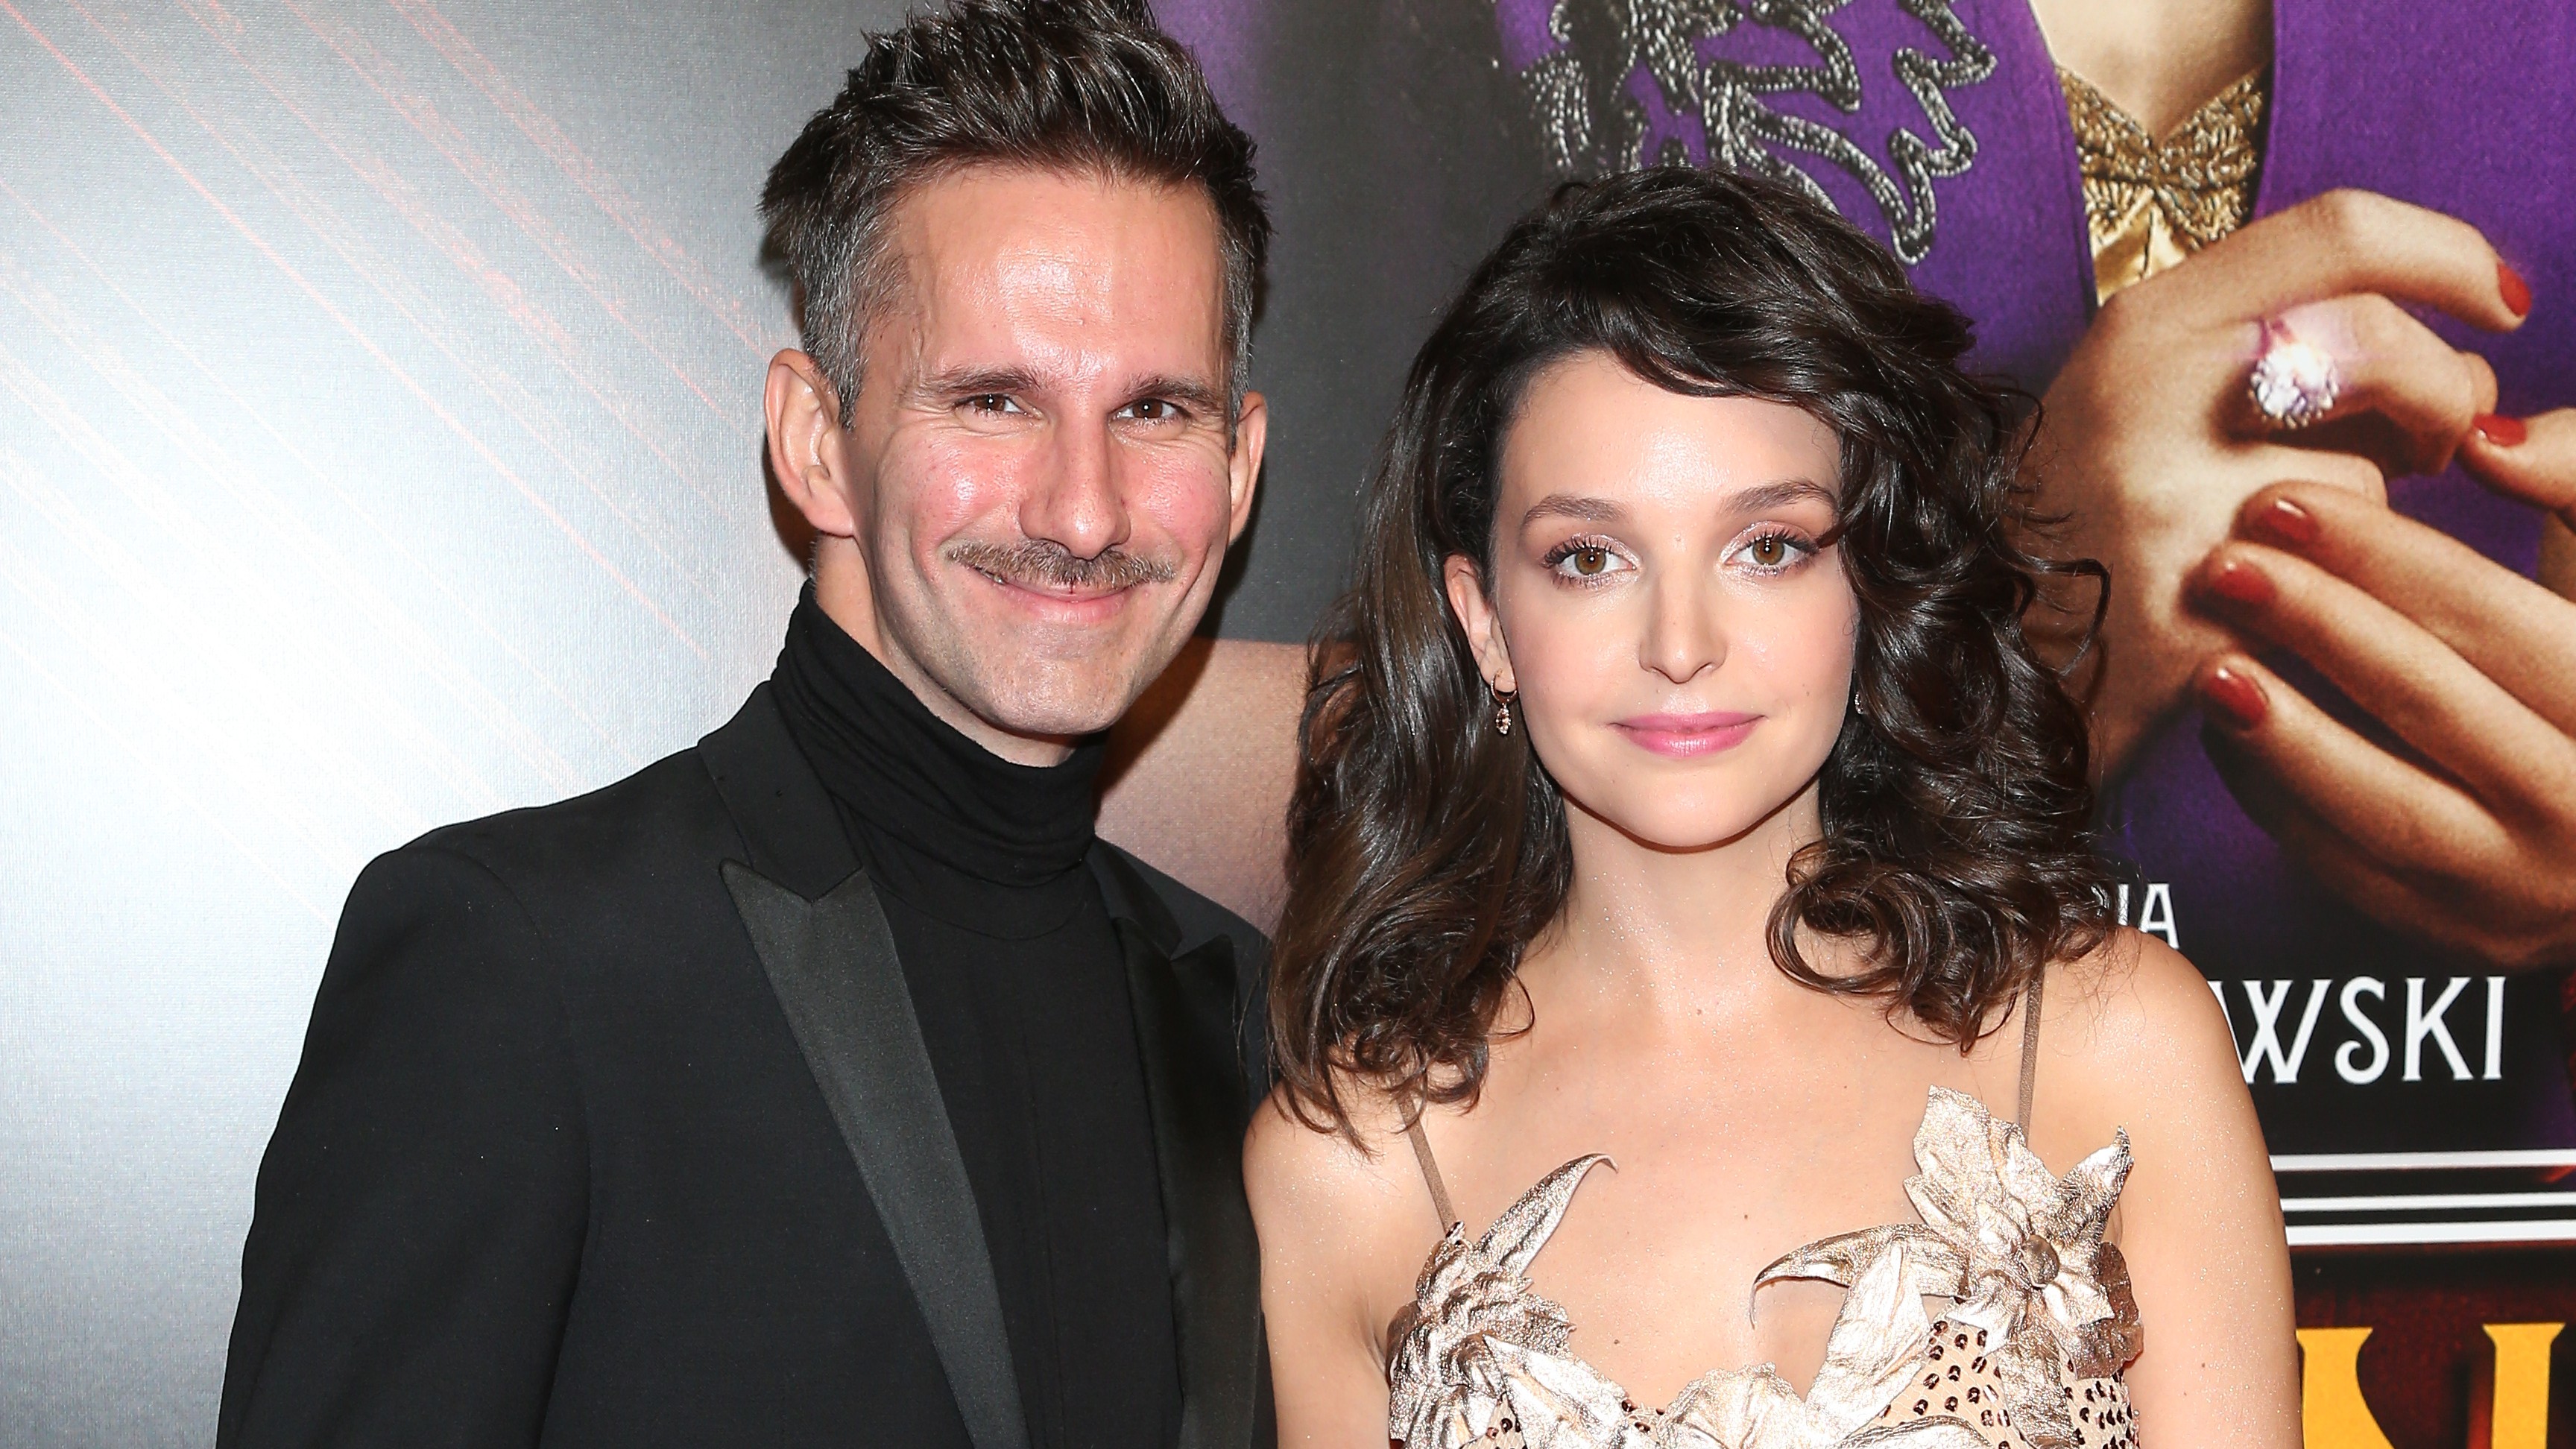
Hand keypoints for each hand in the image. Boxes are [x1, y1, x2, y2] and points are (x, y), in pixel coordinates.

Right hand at [2023, 189, 2525, 778]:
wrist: (1977, 667)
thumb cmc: (2080, 528)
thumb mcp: (2141, 393)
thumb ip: (2266, 338)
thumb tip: (2450, 334)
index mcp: (2143, 325)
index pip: (2341, 232)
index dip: (2450, 257)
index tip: (2503, 303)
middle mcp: (2152, 396)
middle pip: (2382, 343)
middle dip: (2443, 399)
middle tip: (2432, 445)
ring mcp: (2170, 504)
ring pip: (2366, 476)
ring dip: (2371, 519)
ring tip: (2301, 547)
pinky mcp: (2199, 610)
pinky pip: (2334, 587)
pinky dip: (2331, 604)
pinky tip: (2276, 616)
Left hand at [2183, 414, 2575, 971]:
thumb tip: (2485, 438)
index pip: (2493, 617)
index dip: (2381, 554)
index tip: (2282, 503)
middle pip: (2429, 700)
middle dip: (2313, 625)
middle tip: (2221, 566)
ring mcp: (2529, 885)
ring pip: (2382, 802)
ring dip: (2280, 727)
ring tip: (2210, 660)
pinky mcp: (2464, 934)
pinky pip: (2349, 867)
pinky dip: (2276, 797)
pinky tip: (2227, 729)